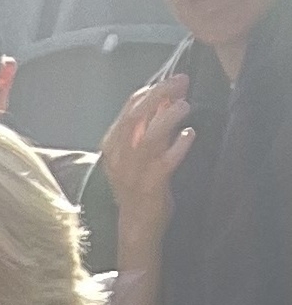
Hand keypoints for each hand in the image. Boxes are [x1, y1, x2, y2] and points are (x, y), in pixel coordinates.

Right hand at [97, 71, 194, 250]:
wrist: (137, 224)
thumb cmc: (139, 183)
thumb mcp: (138, 151)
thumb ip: (149, 126)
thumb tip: (167, 97)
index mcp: (113, 145)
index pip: (129, 108)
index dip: (152, 90)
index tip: (173, 80)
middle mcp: (120, 156)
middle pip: (136, 117)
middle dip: (159, 94)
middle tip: (181, 81)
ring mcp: (134, 172)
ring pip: (148, 138)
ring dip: (168, 118)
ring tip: (186, 105)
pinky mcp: (151, 186)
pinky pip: (166, 161)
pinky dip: (180, 145)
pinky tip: (191, 133)